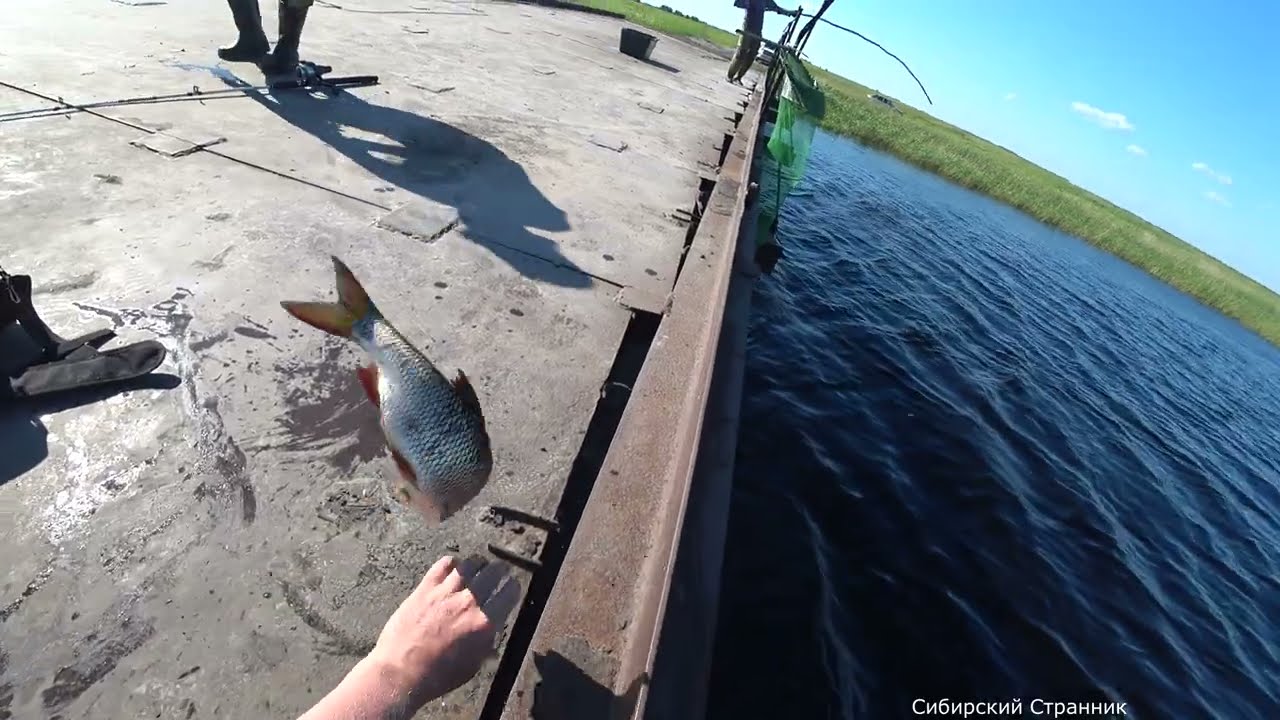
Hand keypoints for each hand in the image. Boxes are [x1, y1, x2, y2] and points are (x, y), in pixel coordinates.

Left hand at [366, 554, 520, 704]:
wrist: (400, 672)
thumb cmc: (437, 676)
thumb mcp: (472, 666)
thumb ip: (486, 645)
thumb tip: (491, 634)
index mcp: (484, 623)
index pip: (509, 593)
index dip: (513, 587)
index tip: (511, 587)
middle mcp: (468, 603)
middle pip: (493, 573)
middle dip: (499, 570)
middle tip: (499, 570)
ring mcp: (446, 593)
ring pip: (470, 565)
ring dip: (477, 564)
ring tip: (478, 565)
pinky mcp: (425, 588)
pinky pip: (443, 564)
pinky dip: (451, 563)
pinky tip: (452, 567)